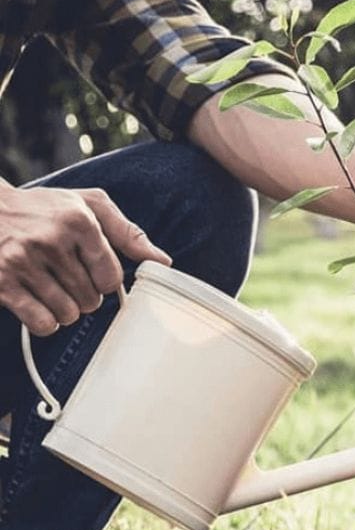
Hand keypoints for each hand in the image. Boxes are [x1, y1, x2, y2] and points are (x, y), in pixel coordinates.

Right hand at [0, 184, 170, 334]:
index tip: (94, 272)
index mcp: (77, 221)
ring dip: (66, 310)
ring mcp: (22, 262)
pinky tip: (39, 304)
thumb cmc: (44, 208)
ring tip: (54, 289)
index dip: (106, 281)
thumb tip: (163, 261)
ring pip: (68, 314)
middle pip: (91, 299)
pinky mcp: (1, 282)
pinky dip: (46, 322)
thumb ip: (128, 232)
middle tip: (69, 279)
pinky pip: (41, 323)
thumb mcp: (88, 206)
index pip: (112, 277)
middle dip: (86, 296)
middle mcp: (50, 241)